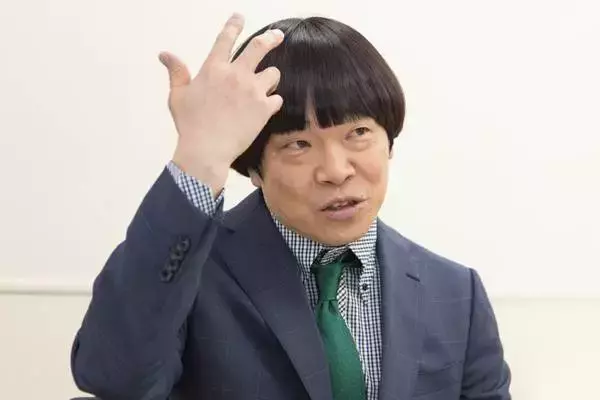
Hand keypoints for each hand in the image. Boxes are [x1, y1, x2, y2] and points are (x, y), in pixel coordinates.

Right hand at [159, 13, 283, 194]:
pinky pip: (277, 98)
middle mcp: (235, 74)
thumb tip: (164, 54)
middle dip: (271, 38)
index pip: (225, 39)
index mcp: (213, 69)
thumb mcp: (177, 96)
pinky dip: (272, 103)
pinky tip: (264, 109)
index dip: (234, 25)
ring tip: (264, 87)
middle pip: (259, 47)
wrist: (206, 150)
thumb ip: (176, 72)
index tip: (240, 17)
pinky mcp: (264, 108)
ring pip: (273, 73)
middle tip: (278, 36)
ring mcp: (252, 90)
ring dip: (269, 78)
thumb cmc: (189, 125)